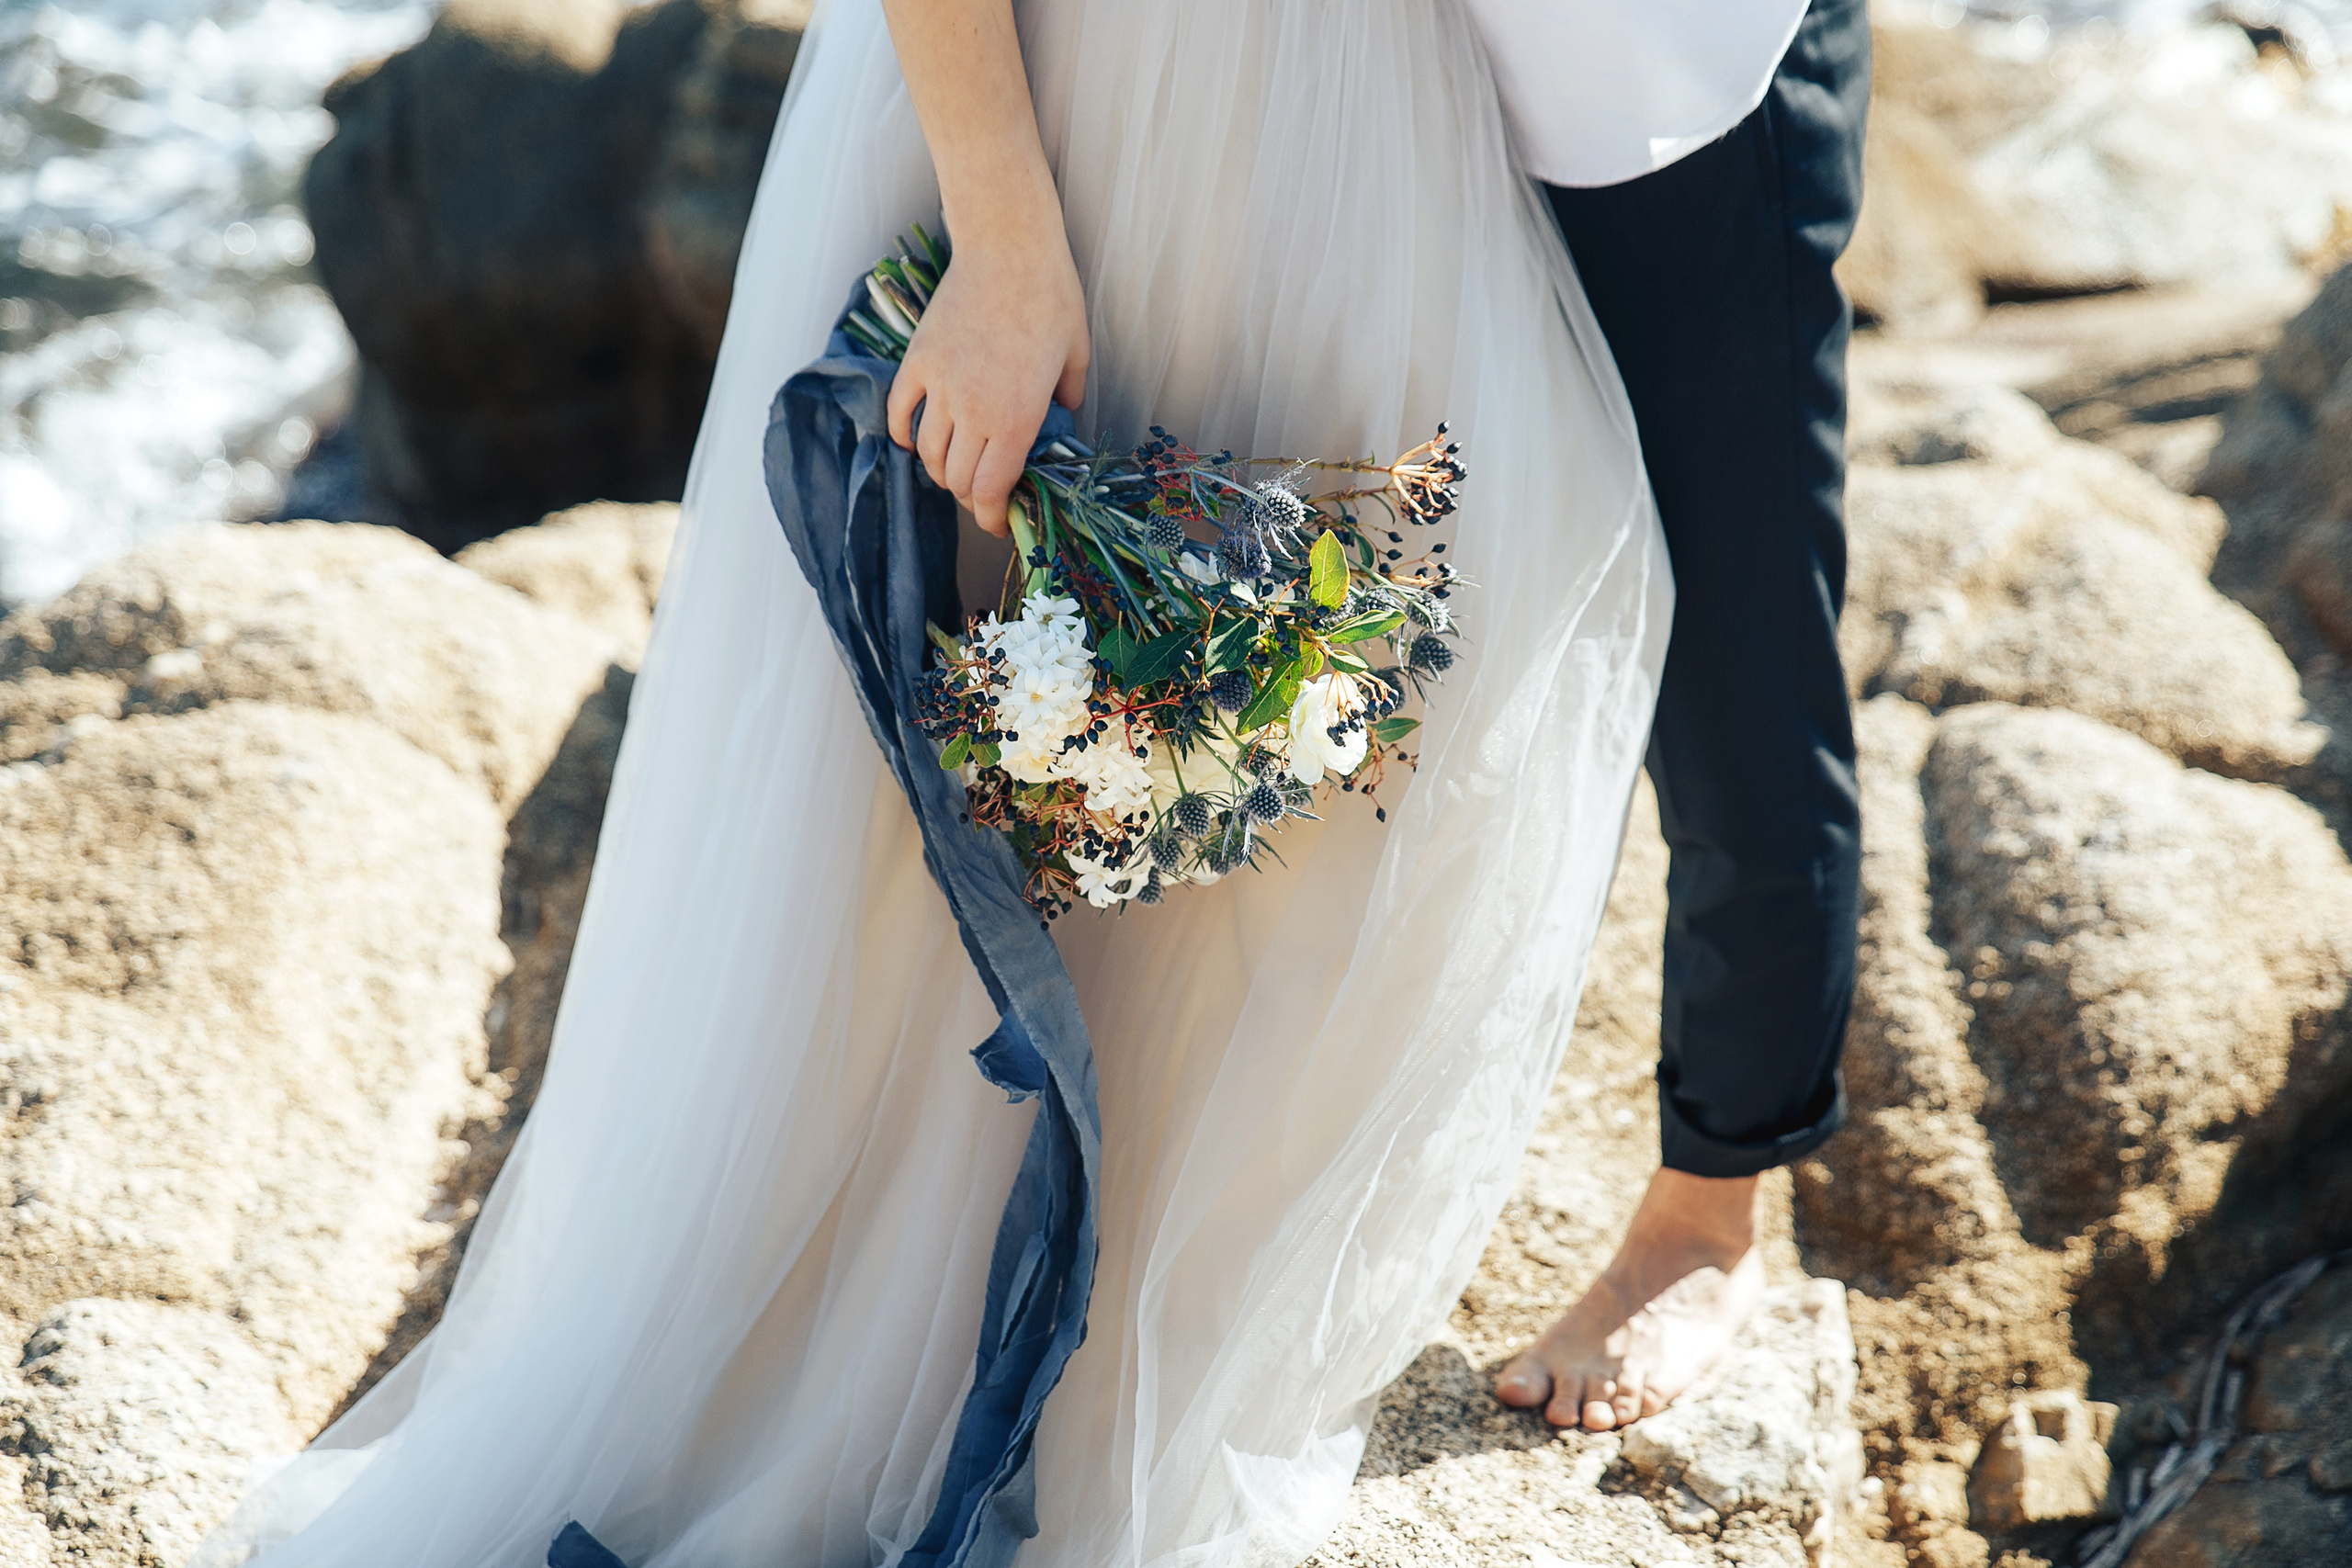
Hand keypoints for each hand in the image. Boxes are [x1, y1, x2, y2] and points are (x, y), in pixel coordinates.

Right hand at [886, 228, 1088, 535]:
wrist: (1008, 245)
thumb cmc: (1051, 296)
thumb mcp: (1077, 356)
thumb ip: (1069, 401)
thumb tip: (1062, 422)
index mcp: (1017, 418)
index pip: (991, 491)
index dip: (993, 518)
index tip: (1000, 522)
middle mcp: (974, 411)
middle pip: (959, 481)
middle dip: (973, 499)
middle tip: (985, 494)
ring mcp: (940, 387)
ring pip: (929, 455)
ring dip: (942, 471)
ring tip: (956, 468)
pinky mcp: (917, 362)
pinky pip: (899, 415)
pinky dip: (903, 436)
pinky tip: (915, 442)